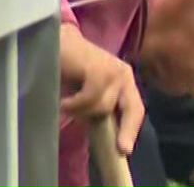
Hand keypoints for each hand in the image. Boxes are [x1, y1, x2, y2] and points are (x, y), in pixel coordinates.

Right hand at [59, 22, 145, 154]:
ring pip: (104, 107)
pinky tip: (63, 101)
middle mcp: (123, 74)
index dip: (132, 129)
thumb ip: (99, 110)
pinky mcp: (99, 69)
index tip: (125, 150)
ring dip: (83, 112)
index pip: (136, 109)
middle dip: (126, 130)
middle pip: (133, 109)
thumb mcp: (88, 95)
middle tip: (118, 148)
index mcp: (124, 81)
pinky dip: (74, 105)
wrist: (57, 44)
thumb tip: (106, 140)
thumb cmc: (70, 72)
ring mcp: (113, 70)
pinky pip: (90, 99)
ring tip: (67, 104)